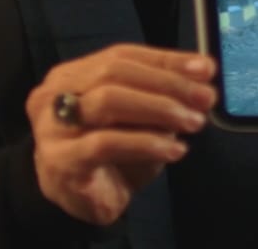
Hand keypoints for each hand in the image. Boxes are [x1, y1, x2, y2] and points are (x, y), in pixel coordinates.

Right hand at [24, 44, 216, 225]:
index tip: (205, 69)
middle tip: (204, 98)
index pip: (122, 55)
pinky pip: (105, 143)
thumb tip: (202, 76)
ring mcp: (53, 126)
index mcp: (74, 74)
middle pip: (114, 72)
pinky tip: (173, 150)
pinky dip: (146, 143)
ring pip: (109, 101)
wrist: (80, 202)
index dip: (166, 60)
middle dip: (167, 83)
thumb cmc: (111, 154)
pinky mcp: (60, 160)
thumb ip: (163, 95)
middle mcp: (56, 93)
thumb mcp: (140, 119)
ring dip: (159, 109)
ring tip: (193, 122)